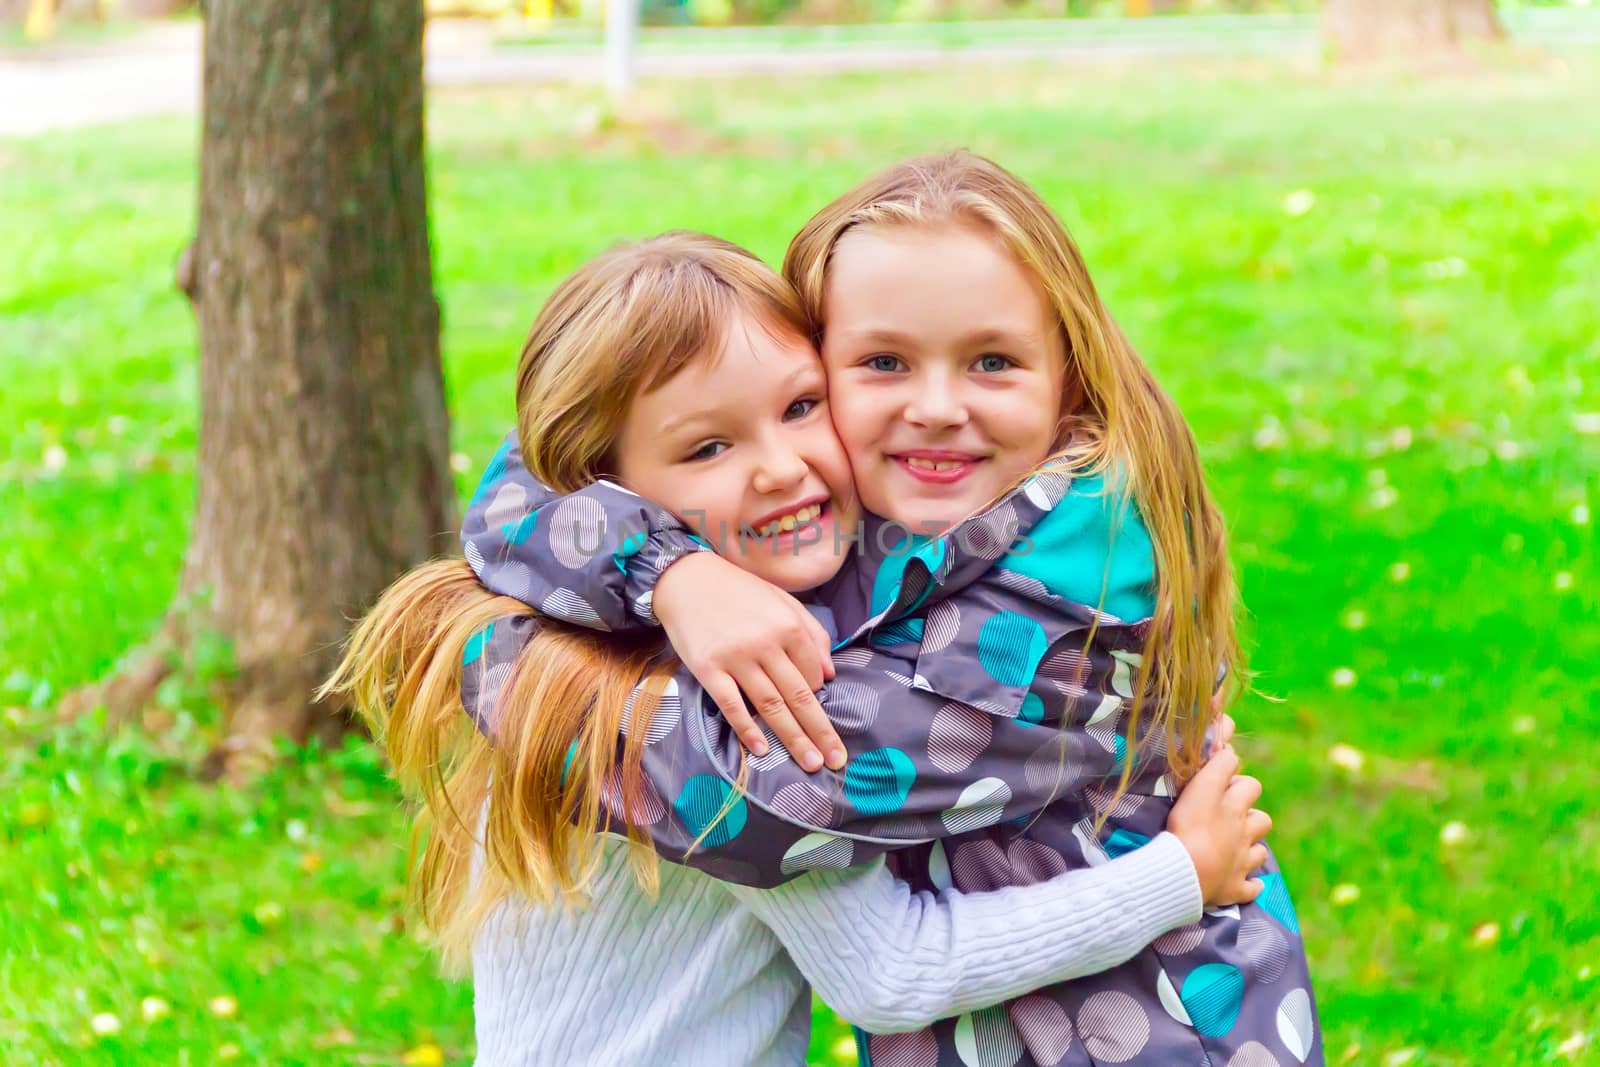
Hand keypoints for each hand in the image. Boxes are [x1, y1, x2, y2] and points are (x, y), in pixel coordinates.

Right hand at [653, 553, 844, 771]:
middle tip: (835, 760)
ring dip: (793, 738)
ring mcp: (735, 658)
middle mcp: (765, 643)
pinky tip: (763, 750)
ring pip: (771, 706)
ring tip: (810, 763)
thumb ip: (812, 633)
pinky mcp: (708, 670)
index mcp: (788, 625)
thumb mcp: (783, 601)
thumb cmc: (740, 591)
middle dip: (820, 731)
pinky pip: (732, 706)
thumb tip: (830, 674)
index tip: (815, 705)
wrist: (687, 580)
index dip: (818, 694)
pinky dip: (748, 730)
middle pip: (798, 696)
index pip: (813, 672)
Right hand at [1166, 744, 1271, 906]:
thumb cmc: (1188, 825)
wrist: (1186, 871)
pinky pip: (1251, 888)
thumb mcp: (1200, 787)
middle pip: (1262, 820)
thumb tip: (1231, 748)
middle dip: (1251, 816)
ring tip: (1236, 848)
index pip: (1250, 785)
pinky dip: (1249, 884)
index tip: (1223, 783)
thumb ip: (1217, 766)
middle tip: (1230, 817)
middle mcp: (1244, 834)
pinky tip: (1242, 882)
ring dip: (1252, 848)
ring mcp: (1242, 863)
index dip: (1238, 782)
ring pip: (1260, 852)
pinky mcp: (1235, 889)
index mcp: (1234, 809)